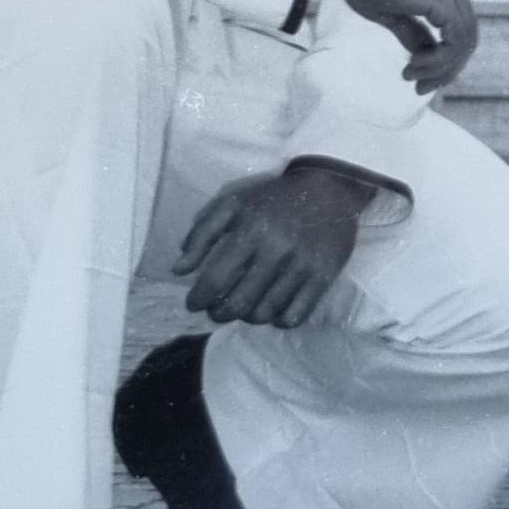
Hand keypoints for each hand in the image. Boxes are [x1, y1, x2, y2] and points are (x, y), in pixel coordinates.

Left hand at [175, 167, 372, 326]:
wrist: (330, 188)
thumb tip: (179, 270)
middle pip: (239, 304)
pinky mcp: (324, 276)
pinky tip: (272, 309)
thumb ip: (202, 234)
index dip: (198, 299)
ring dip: (247, 317)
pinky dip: (278, 320)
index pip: (215, 280)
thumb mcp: (232, 204)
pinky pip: (295, 316)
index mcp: (251, 231)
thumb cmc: (274, 197)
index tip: (194, 303)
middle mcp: (277, 251)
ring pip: (265, 313)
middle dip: (219, 313)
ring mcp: (303, 266)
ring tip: (243, 309)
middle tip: (216, 310)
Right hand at [315, 0, 476, 90]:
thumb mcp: (394, 14)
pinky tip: (414, 66)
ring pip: (463, 42)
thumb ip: (415, 34)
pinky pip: (453, 39)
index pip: (462, 29)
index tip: (424, 78)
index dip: (448, 60)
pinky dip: (438, 60)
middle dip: (447, 70)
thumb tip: (427, 56)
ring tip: (411, 77)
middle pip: (467, 38)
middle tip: (421, 88)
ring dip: (440, 68)